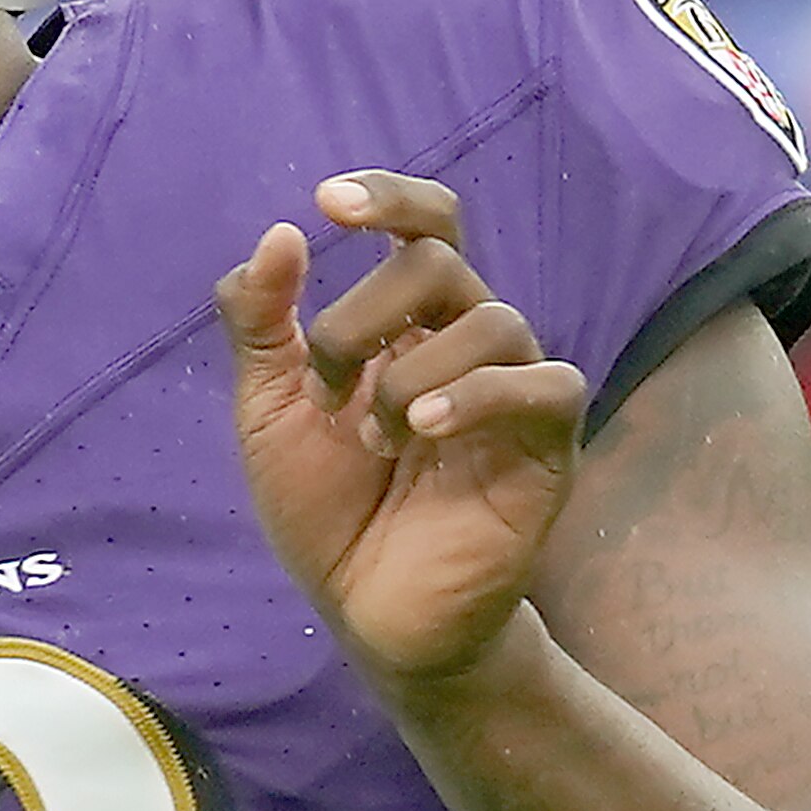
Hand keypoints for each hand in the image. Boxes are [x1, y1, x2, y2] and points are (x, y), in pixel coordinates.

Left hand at [216, 172, 593, 691]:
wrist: (367, 614)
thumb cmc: (326, 510)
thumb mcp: (269, 412)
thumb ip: (261, 326)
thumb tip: (278, 235)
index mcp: (407, 323)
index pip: (426, 224)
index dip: (389, 197)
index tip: (326, 205)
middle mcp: (466, 342)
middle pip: (439, 262)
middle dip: (361, 318)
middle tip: (326, 397)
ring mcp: (513, 392)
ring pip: (492, 320)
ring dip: (410, 376)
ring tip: (375, 444)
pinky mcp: (548, 447)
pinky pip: (546, 384)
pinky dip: (479, 396)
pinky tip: (425, 432)